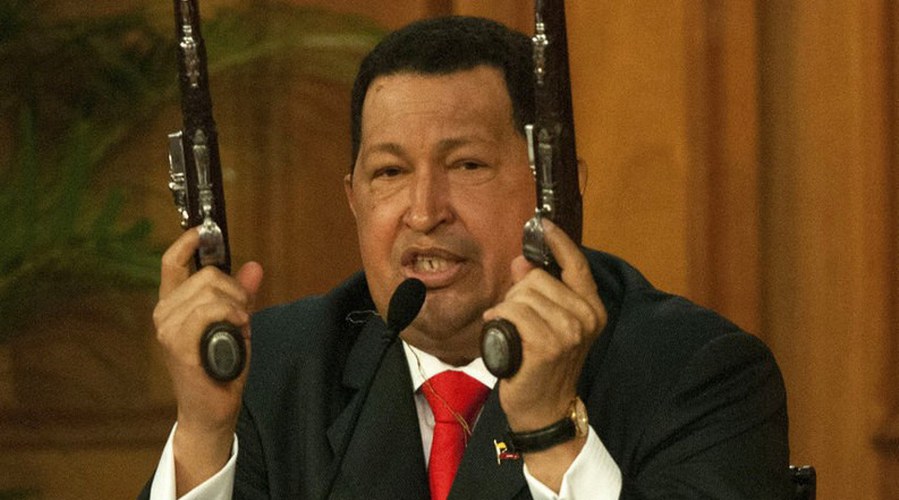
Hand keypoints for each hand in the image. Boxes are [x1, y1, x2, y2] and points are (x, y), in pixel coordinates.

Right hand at [152, 227, 262, 492]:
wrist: (212, 409)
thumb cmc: (221, 367)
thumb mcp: (236, 323)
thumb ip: (241, 295)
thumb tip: (253, 267)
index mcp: (174, 305)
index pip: (172, 263)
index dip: (187, 242)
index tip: (203, 230)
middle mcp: (164, 313)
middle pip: (206, 274)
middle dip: (234, 290)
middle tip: (242, 314)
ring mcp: (168, 328)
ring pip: (210, 291)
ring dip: (235, 306)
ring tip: (238, 328)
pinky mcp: (178, 343)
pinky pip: (209, 311)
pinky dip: (230, 316)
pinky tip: (236, 331)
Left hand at [483, 220, 605, 489]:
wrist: (545, 410)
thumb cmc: (544, 365)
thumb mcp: (550, 323)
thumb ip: (540, 291)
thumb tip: (522, 261)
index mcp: (592, 308)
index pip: (577, 264)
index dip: (558, 241)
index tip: (541, 223)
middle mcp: (586, 317)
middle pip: (538, 277)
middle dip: (518, 292)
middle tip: (515, 318)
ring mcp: (569, 331)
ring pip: (522, 295)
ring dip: (507, 309)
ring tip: (511, 331)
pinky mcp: (547, 345)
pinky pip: (512, 313)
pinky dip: (500, 320)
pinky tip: (502, 335)